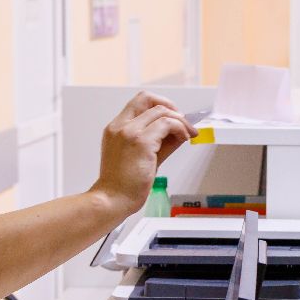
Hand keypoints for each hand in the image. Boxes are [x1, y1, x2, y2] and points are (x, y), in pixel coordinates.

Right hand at [91, 93, 196, 218]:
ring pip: (161, 111)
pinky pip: (167, 124)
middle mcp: (120, 126)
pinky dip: (180, 128)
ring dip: (180, 120)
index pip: (139, 102)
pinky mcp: (141, 142)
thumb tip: (179, 131)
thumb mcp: (142, 156)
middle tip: (183, 121)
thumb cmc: (122, 185)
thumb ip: (159, 141)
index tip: (172, 117)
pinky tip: (184, 139)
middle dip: (171, 107)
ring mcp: (130, 132)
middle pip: (148, 98)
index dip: (159, 105)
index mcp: (116, 128)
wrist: (112, 200)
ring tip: (187, 134)